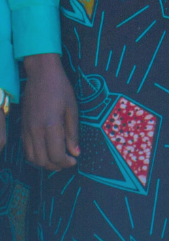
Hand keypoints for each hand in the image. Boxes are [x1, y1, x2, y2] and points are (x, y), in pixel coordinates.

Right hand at [21, 54, 77, 171]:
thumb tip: (75, 152)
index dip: (66, 162)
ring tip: (58, 160)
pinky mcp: (22, 127)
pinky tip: (46, 152)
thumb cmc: (60, 89)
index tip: (74, 161)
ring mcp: (26, 130)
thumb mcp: (72, 109)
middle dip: (56, 166)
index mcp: (50, 126)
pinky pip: (26, 149)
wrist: (41, 75)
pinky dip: (35, 156)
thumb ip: (73, 133)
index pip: (56, 155)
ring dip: (44, 163)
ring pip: (31, 157)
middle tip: (67, 163)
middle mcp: (35, 131)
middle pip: (42, 160)